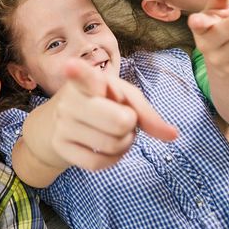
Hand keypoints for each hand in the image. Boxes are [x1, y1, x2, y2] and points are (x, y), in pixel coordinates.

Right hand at [47, 59, 177, 171]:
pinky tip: (107, 149)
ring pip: (112, 145)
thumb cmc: (96, 104)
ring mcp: (62, 125)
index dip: (77, 71)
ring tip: (114, 133)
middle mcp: (70, 100)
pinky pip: (99, 163)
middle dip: (130, 125)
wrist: (55, 125)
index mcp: (86, 80)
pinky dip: (112, 159)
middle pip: (120, 122)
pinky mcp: (61, 147)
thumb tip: (173, 135)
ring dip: (124, 143)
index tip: (70, 65)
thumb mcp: (120, 98)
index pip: (81, 74)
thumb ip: (146, 112)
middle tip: (122, 119)